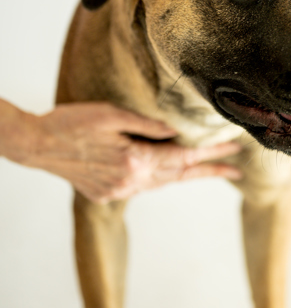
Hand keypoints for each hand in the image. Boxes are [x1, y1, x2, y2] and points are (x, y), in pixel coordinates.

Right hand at [5, 101, 241, 202]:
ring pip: (162, 183)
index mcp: (134, 161)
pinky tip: (169, 172)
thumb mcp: (111, 114)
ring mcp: (117, 191)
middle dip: (209, 171)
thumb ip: (148, 125)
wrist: (36, 145)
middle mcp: (130, 181)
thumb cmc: (72, 122)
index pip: (184, 159)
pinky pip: (143, 185)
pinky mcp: (107, 194)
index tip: (234, 150)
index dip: (211, 154)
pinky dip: (160, 178)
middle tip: (237, 170)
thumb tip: (177, 133)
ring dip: (186, 176)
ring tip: (210, 169)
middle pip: (179, 176)